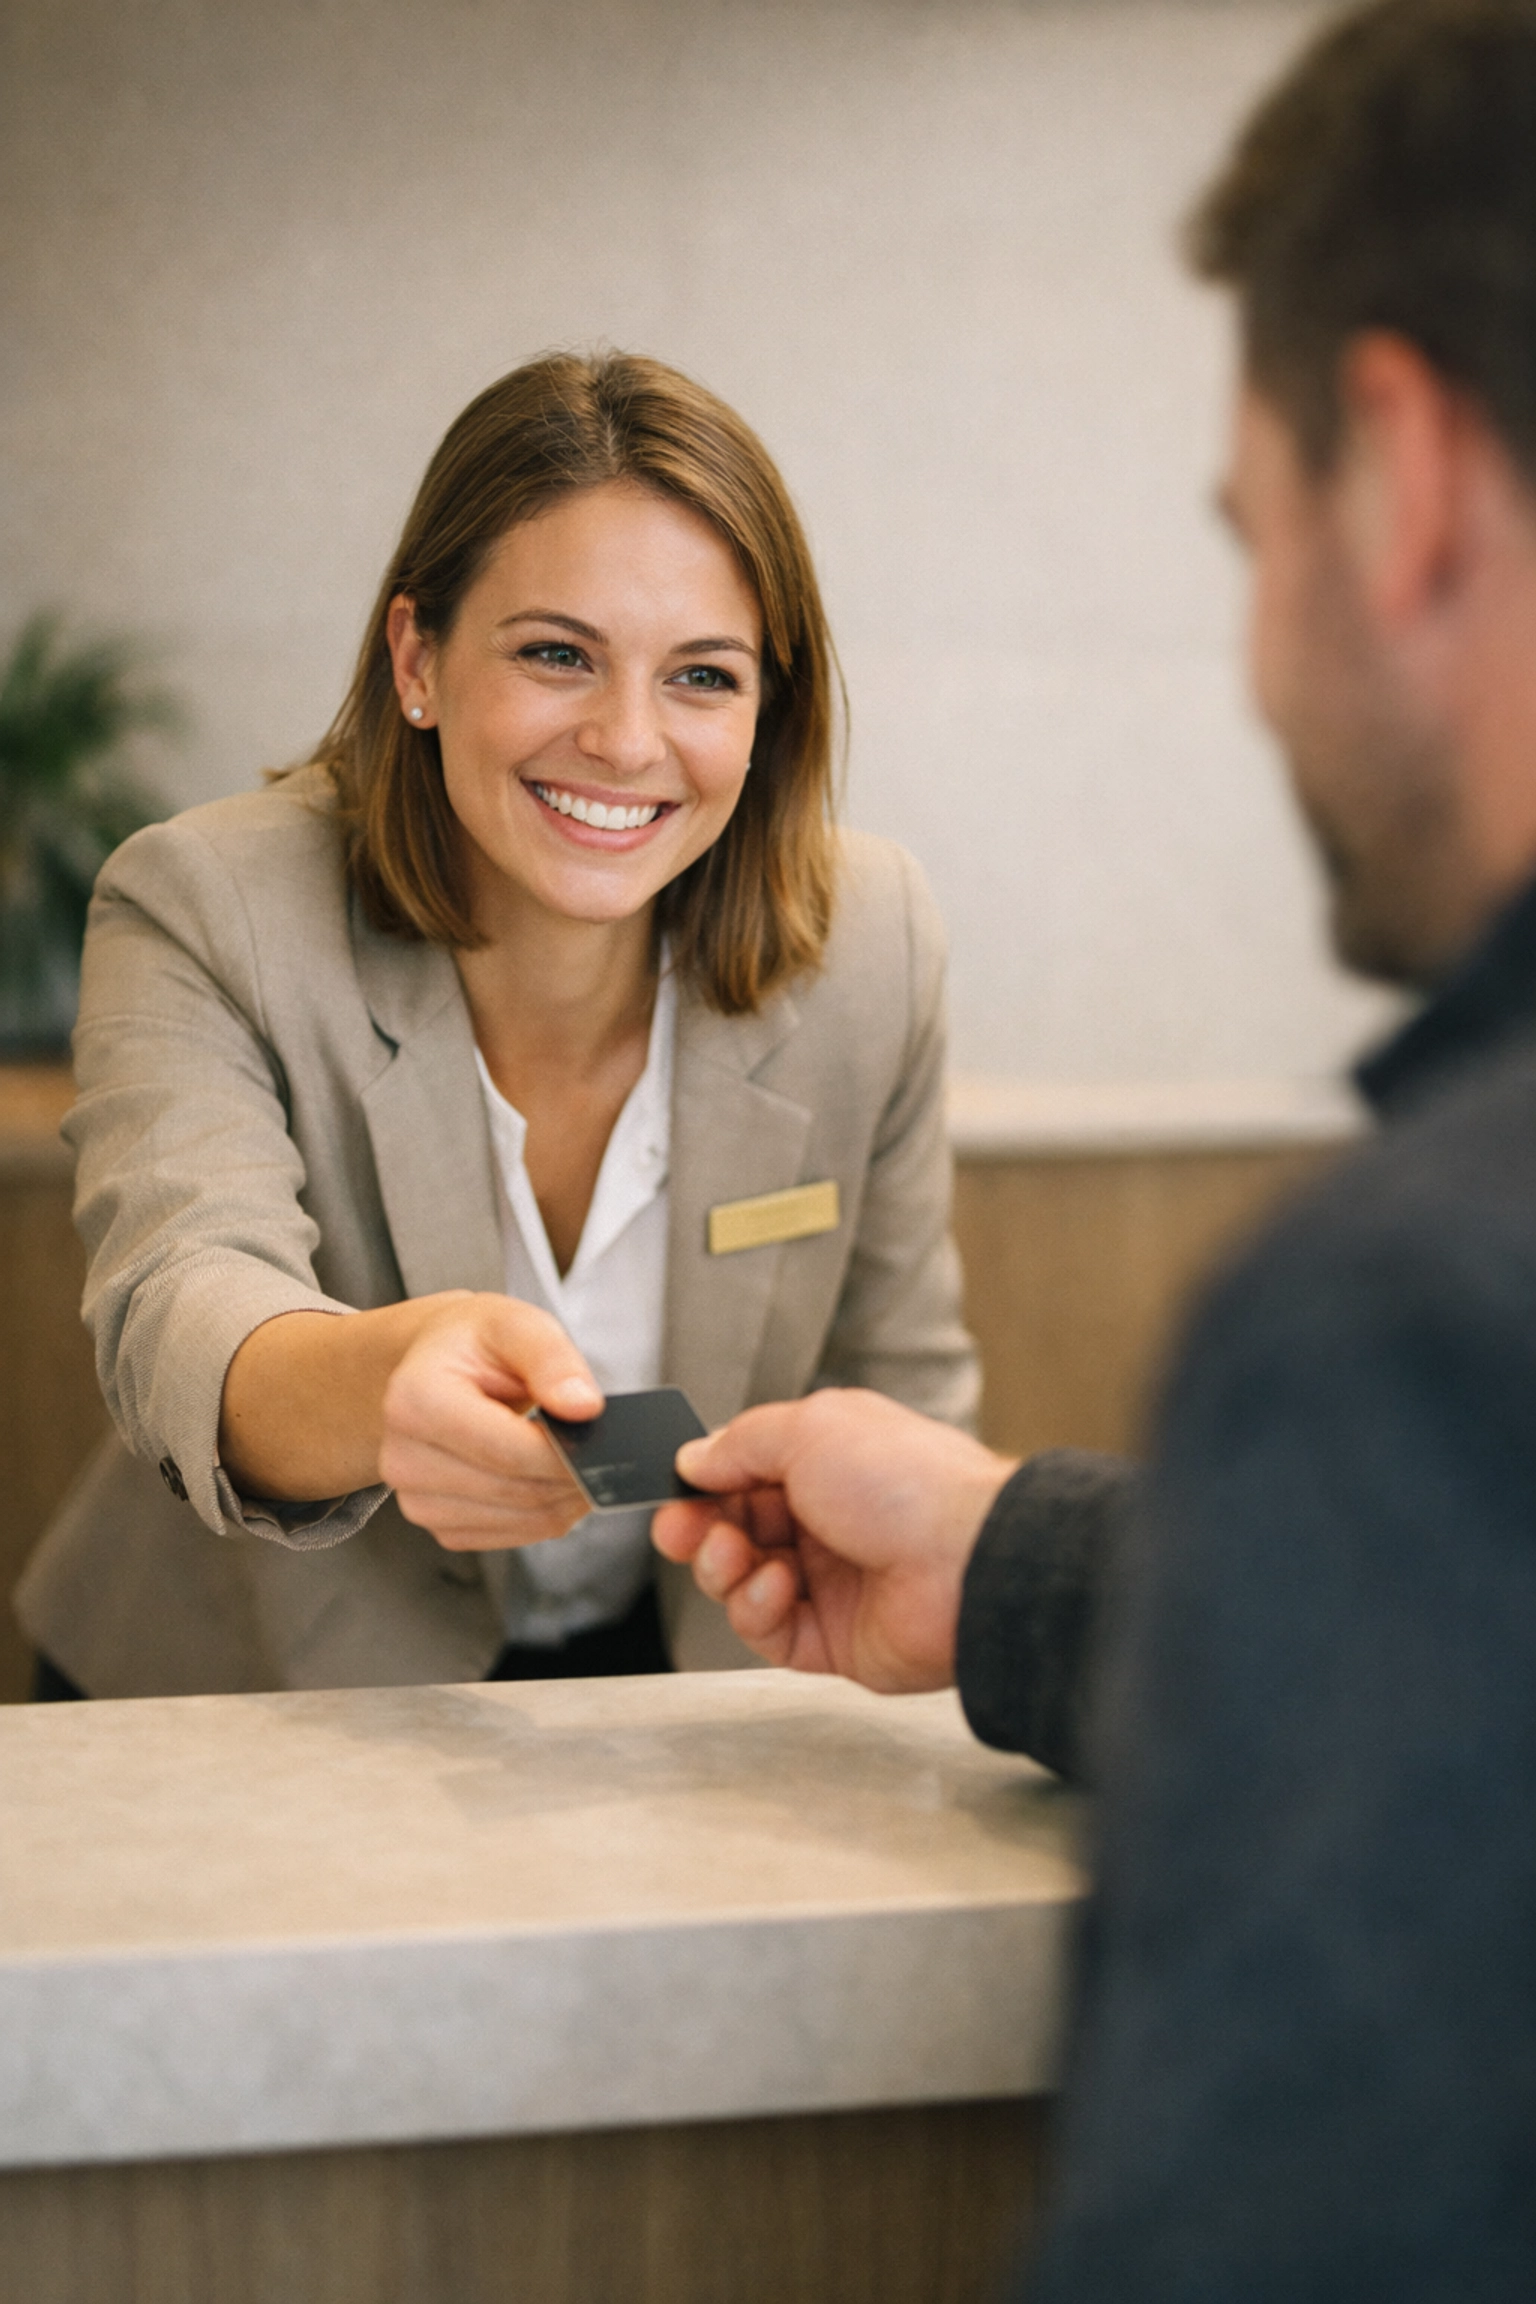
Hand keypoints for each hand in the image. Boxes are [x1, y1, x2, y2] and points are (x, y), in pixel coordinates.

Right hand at [379, 1294, 602, 1549]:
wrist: (437, 1366)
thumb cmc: (476, 1344)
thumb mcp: (514, 1324)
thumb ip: (551, 1358)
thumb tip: (583, 1407)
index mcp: (415, 1400)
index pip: (508, 1450)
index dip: (564, 1453)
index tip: (599, 1440)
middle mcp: (403, 1458)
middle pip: (515, 1490)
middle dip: (570, 1477)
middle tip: (601, 1451)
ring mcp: (416, 1500)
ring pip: (519, 1521)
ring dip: (562, 1500)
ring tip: (578, 1462)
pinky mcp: (439, 1525)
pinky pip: (510, 1537)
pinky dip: (544, 1516)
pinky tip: (551, 1482)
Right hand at [652, 1389, 1015, 1690]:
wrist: (968, 1561)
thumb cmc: (907, 1482)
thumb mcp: (810, 1429)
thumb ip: (741, 1442)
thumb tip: (693, 1456)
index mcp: (829, 1462)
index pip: (745, 1475)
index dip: (705, 1485)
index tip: (673, 1492)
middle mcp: (829, 1520)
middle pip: (736, 1530)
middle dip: (700, 1530)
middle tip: (679, 1531)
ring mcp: (832, 1582)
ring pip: (743, 1582)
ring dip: (724, 1569)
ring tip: (734, 1556)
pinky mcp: (835, 1640)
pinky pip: (769, 1631)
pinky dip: (756, 1610)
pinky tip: (776, 1588)